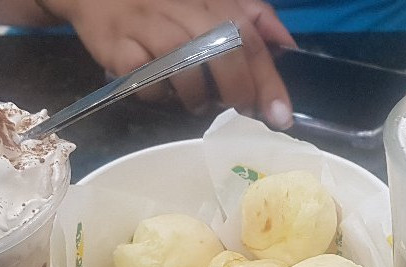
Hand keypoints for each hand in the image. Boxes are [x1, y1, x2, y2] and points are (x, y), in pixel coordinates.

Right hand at [46, 0, 296, 127]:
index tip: (280, 116)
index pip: (250, 36)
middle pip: (222, 51)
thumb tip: (288, 45)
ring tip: (196, 102)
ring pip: (183, 66)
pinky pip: (145, 80)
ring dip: (196, 95)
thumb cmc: (163, 2)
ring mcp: (147, 25)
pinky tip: (161, 93)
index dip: (268, 80)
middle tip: (237, 111)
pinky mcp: (117, 45)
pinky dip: (158, 95)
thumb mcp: (211, 0)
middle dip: (237, 91)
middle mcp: (182, 7)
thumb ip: (253, 16)